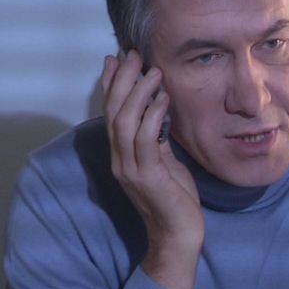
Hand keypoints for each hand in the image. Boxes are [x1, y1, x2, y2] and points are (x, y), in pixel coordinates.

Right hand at [101, 50, 203, 288]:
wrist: (178, 233)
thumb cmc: (174, 196)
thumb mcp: (163, 158)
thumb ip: (155, 134)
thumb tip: (155, 104)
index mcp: (122, 154)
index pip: (110, 113)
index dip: (111, 85)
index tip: (116, 58)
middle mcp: (120, 160)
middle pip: (113, 112)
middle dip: (121, 81)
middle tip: (133, 55)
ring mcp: (131, 169)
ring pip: (125, 123)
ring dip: (138, 94)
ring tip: (152, 71)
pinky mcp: (147, 177)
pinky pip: (146, 141)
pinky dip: (153, 117)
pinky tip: (163, 99)